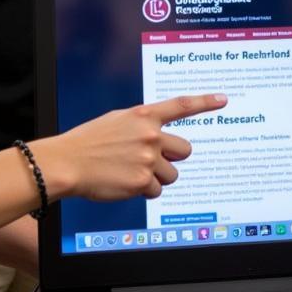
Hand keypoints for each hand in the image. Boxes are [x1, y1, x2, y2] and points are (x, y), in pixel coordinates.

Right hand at [37, 93, 226, 200]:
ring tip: (131, 173)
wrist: (67, 163)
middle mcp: (151, 135)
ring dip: (157, 177)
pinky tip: (125, 184)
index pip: (182, 105)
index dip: (205, 102)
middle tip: (153, 161)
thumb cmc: (88, 143)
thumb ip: (142, 124)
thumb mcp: (118, 121)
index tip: (223, 99)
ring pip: (172, 174)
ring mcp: (148, 159)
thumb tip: (159, 134)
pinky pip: (156, 191)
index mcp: (144, 115)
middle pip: (185, 150)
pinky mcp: (143, 181)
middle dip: (173, 158)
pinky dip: (144, 191)